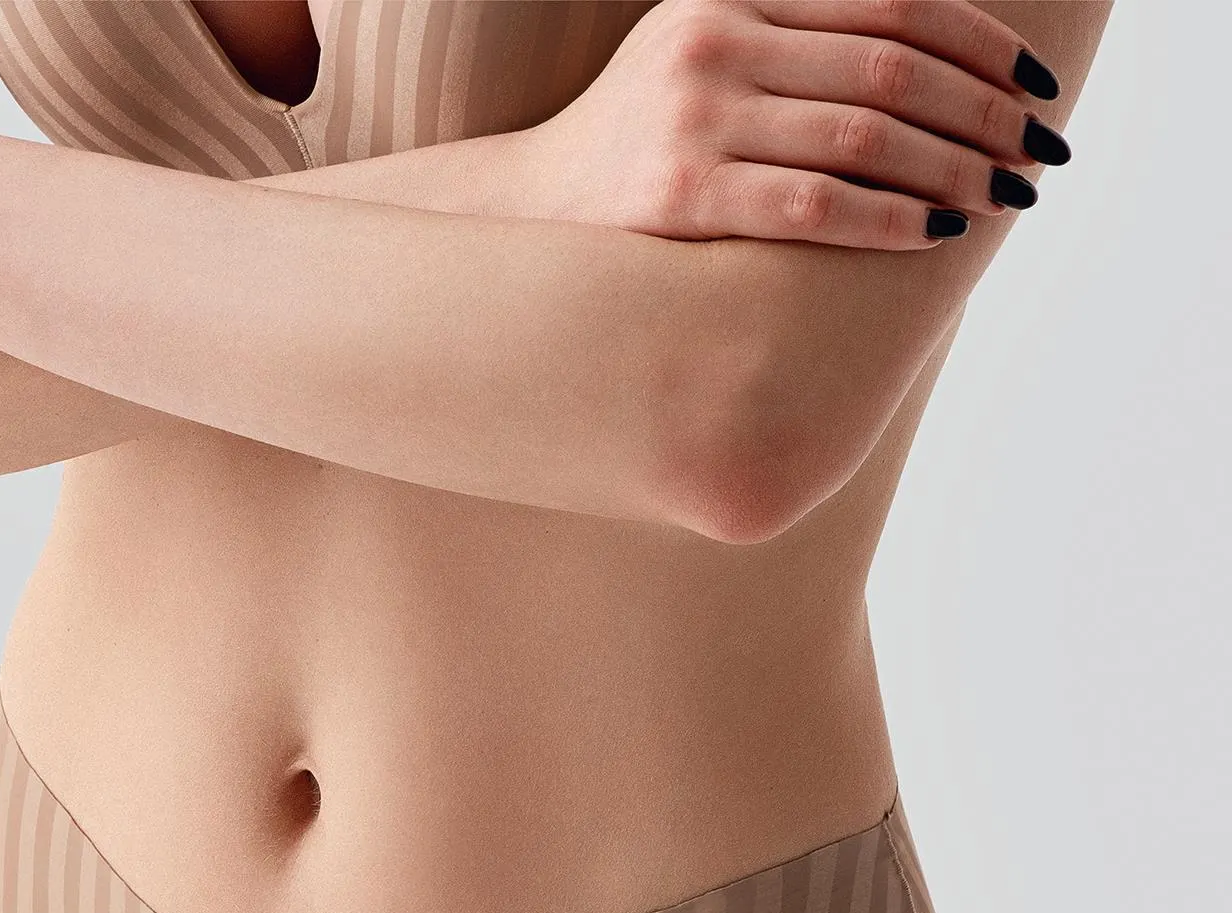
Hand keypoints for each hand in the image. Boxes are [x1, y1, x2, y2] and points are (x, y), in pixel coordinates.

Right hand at [522, 0, 1064, 246]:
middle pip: (892, 70)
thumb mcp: (717, 56)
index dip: (982, 43)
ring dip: (955, 169)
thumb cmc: (647, 144)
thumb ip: (804, 41)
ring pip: (866, 136)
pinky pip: (815, 205)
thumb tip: (928, 65)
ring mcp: (694, 118)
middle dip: (986, 113)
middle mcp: (717, 41)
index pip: (894, 4)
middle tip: (1041, 155)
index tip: (1037, 87)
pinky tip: (940, 232)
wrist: (530, 212)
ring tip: (1007, 197)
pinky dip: (892, 218)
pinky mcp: (680, 196)